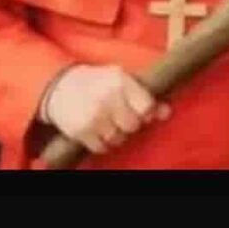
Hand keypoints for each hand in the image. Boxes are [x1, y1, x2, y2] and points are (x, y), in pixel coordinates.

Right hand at [45, 64, 169, 155]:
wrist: (61, 86)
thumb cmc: (97, 82)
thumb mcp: (121, 80)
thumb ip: (145, 95)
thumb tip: (167, 112)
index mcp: (120, 80)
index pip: (146, 106)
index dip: (146, 112)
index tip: (139, 110)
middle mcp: (107, 97)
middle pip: (133, 125)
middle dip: (129, 123)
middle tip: (119, 115)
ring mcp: (94, 115)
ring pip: (119, 139)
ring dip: (115, 134)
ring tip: (107, 121)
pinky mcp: (81, 130)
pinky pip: (102, 147)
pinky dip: (102, 142)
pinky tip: (97, 129)